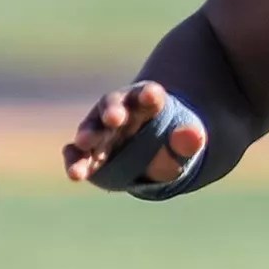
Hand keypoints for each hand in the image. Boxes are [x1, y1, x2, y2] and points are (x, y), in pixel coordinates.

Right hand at [61, 81, 206, 188]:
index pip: (148, 95)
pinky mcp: (88, 150)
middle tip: (114, 117)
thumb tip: (194, 135)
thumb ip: (188, 140)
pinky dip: (74, 160)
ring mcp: (101, 130)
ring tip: (85, 142)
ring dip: (89, 134)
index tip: (152, 95)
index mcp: (147, 103)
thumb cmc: (167, 141)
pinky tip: (75, 173)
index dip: (149, 95)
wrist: (148, 154)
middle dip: (113, 110)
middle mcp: (120, 111)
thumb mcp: (182, 143)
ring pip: (92, 128)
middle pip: (114, 104)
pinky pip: (77, 153)